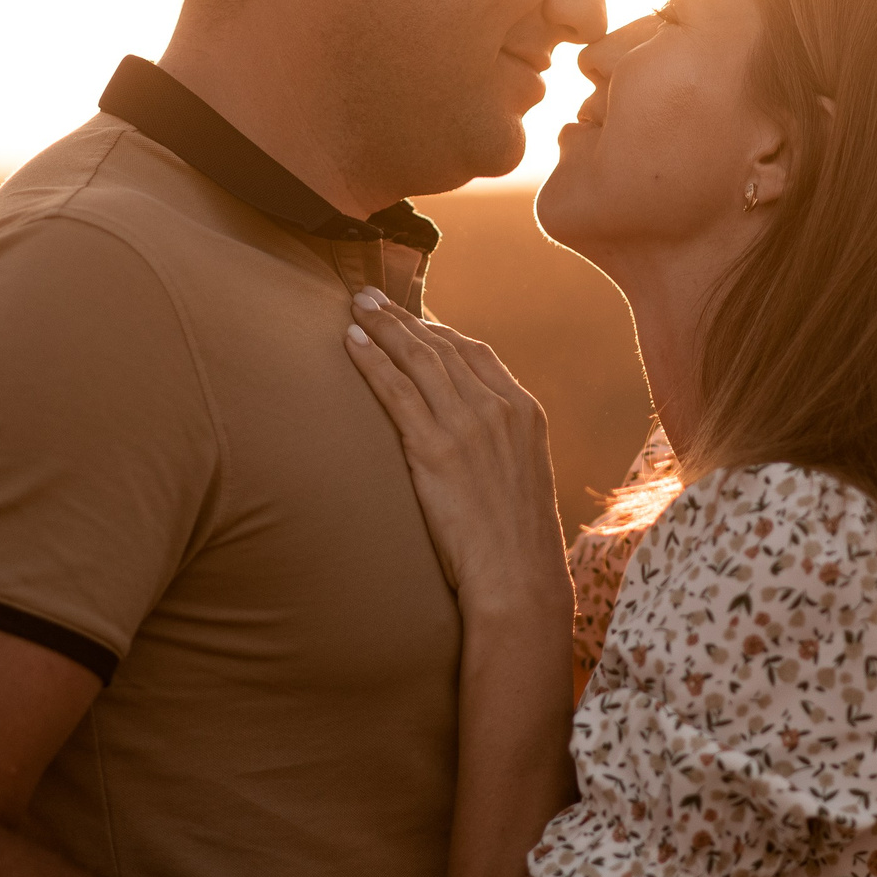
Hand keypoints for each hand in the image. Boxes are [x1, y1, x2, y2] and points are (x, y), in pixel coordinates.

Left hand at [343, 289, 567, 609]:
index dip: (439, 331)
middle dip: (404, 318)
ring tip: (356, 307)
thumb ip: (501, 449)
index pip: (476, 353)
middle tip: (372, 297)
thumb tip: (471, 444)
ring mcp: (468, 425)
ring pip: (417, 359)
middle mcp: (499, 409)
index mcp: (525, 413)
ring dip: (383, 326)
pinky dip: (372, 360)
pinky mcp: (435, 449)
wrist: (519, 578)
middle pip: (443, 347)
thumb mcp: (522, 482)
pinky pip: (396, 390)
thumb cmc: (517, 546)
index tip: (413, 320)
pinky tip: (351, 342)